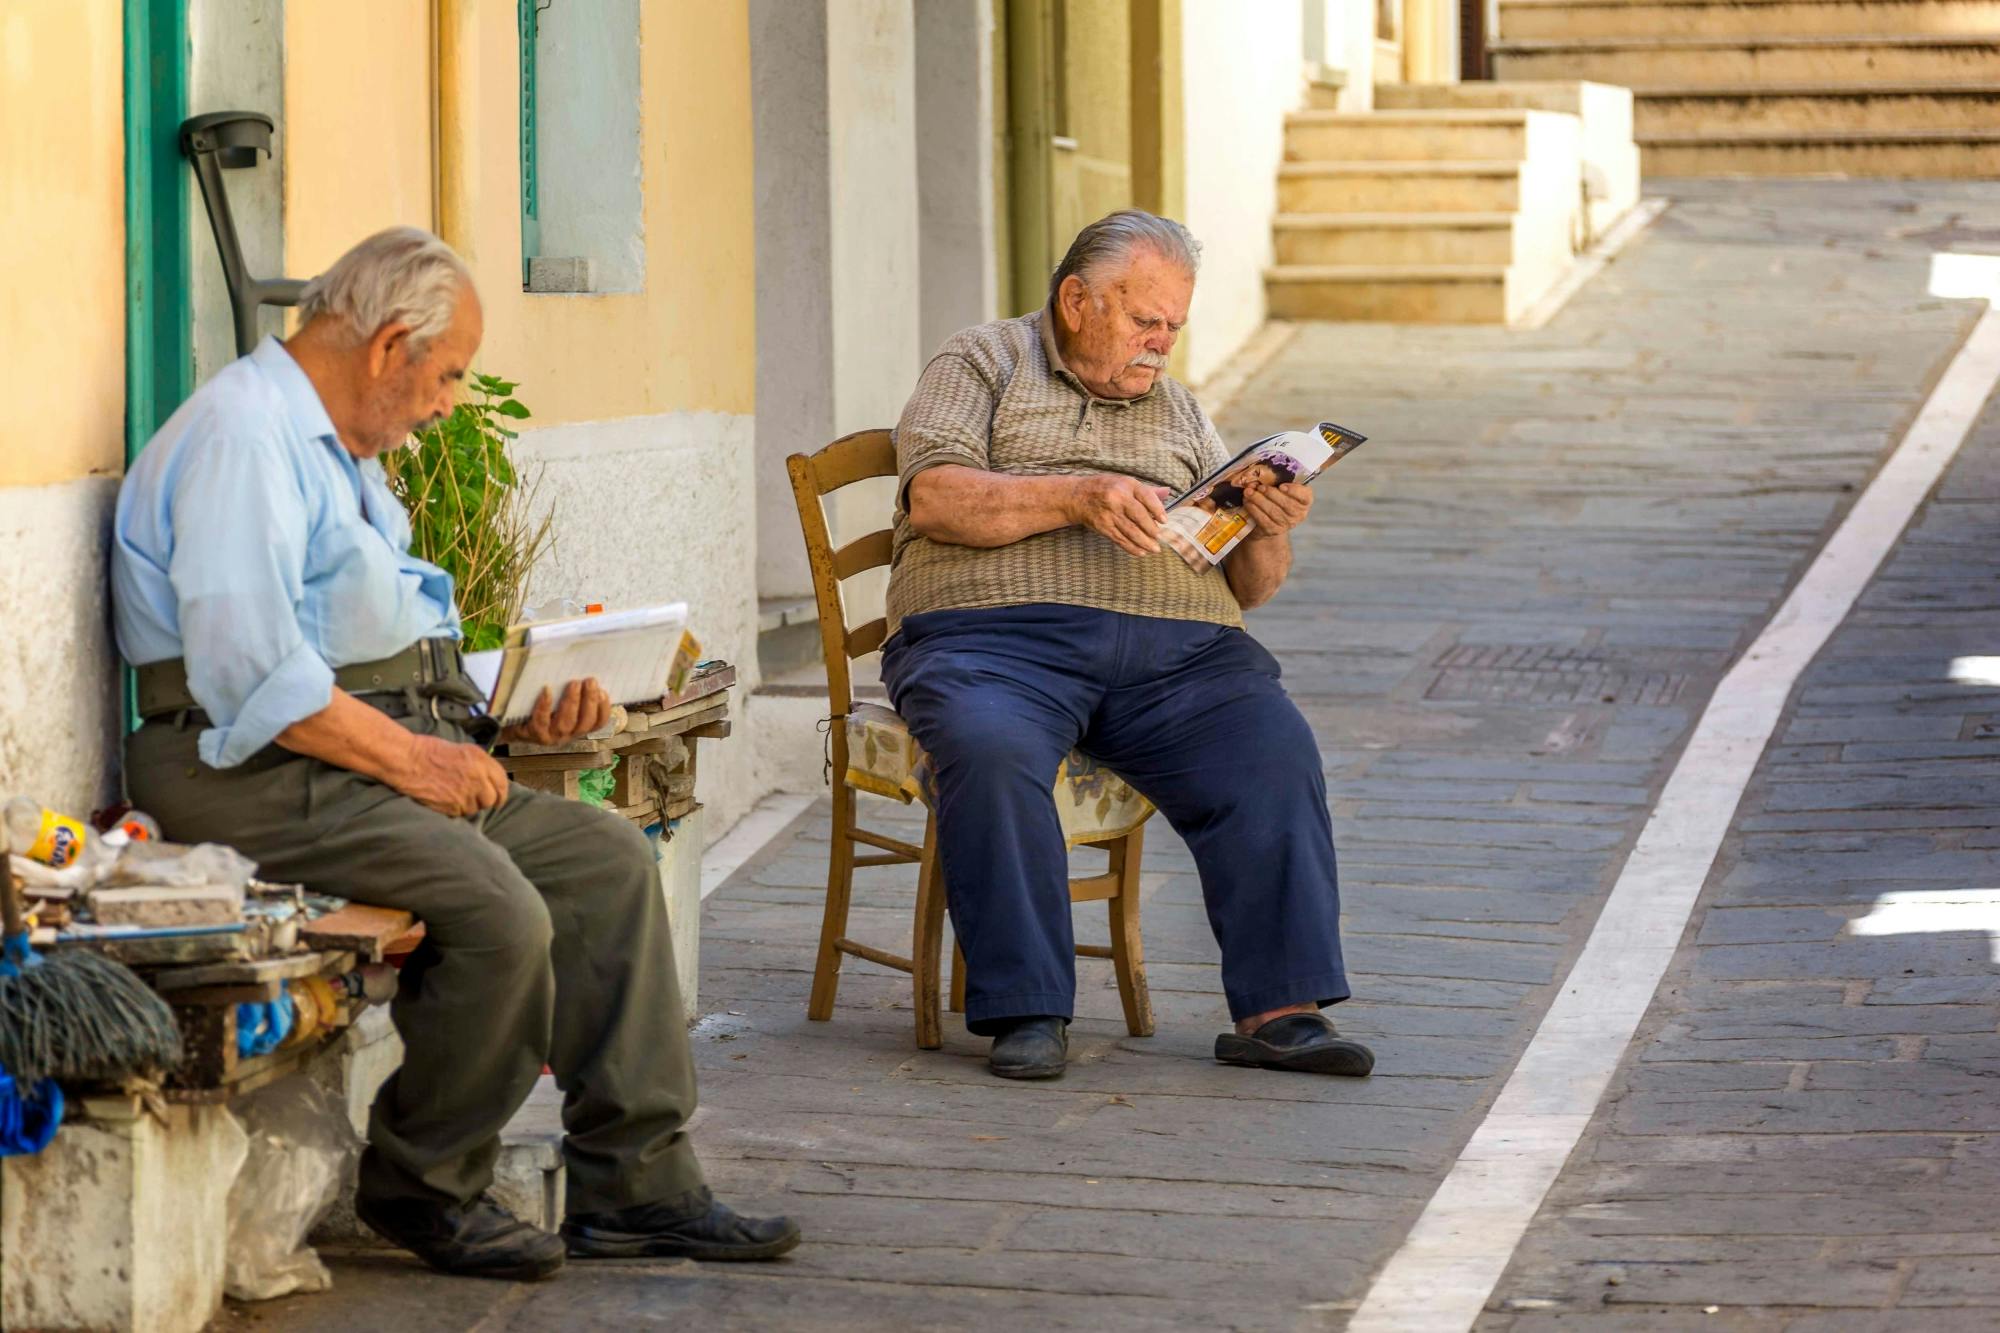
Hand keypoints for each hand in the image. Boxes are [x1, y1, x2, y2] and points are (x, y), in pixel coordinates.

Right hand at [395, 734, 509, 816]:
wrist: (407, 760)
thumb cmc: (429, 751)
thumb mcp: (463, 749)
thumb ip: (480, 764)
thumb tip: (489, 779)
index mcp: (481, 760)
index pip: (502, 782)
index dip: (501, 792)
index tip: (498, 797)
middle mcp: (477, 778)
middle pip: (492, 799)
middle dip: (485, 801)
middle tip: (475, 799)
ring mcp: (465, 793)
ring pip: (475, 809)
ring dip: (468, 806)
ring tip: (455, 796)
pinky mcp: (452, 806)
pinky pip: (460, 814)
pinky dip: (455, 810)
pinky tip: (445, 800)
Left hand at [500, 678, 611, 747]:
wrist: (508, 724)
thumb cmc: (538, 709)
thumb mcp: (559, 705)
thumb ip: (574, 695)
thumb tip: (586, 674)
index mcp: (577, 728)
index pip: (597, 723)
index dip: (604, 709)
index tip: (603, 691)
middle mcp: (566, 735)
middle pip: (584, 722)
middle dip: (590, 701)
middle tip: (590, 681)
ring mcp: (550, 736)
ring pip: (566, 723)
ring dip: (572, 701)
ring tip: (574, 683)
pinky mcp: (533, 733)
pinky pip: (540, 720)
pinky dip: (545, 704)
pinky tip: (547, 689)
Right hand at [1066, 474, 1173, 556]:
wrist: (1077, 496)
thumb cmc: (1106, 488)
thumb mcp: (1125, 482)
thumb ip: (1146, 490)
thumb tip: (1167, 493)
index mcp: (1126, 484)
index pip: (1147, 496)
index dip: (1158, 510)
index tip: (1164, 521)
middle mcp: (1117, 498)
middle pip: (1139, 516)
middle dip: (1152, 530)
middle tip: (1159, 538)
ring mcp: (1109, 513)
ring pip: (1131, 531)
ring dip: (1144, 542)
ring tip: (1155, 549)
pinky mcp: (1102, 526)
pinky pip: (1120, 539)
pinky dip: (1131, 547)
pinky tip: (1141, 552)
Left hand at [1239, 481, 1312, 540]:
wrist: (1270, 520)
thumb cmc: (1277, 497)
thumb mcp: (1281, 487)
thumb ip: (1277, 481)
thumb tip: (1260, 476)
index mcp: (1304, 500)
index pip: (1304, 496)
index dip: (1294, 491)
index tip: (1282, 486)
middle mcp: (1299, 514)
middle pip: (1286, 504)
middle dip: (1271, 494)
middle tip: (1259, 487)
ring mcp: (1287, 524)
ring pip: (1273, 511)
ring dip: (1259, 500)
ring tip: (1249, 492)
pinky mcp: (1274, 530)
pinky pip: (1263, 519)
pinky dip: (1254, 509)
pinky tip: (1248, 502)